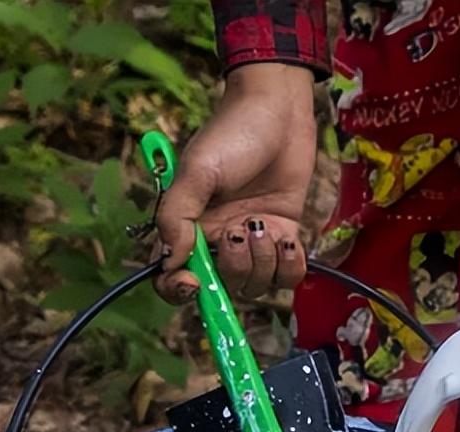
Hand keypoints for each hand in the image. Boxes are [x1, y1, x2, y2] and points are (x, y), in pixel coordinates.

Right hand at [154, 63, 316, 302]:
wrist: (280, 112)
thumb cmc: (233, 134)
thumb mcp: (197, 171)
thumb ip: (177, 217)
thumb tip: (170, 260)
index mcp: (188, 226)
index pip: (171, 275)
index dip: (180, 290)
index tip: (195, 282)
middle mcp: (218, 239)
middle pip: (221, 286)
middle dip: (236, 267)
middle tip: (244, 229)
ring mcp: (252, 240)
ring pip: (256, 285)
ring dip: (264, 263)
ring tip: (267, 225)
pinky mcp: (283, 235)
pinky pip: (286, 276)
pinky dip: (290, 266)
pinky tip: (289, 238)